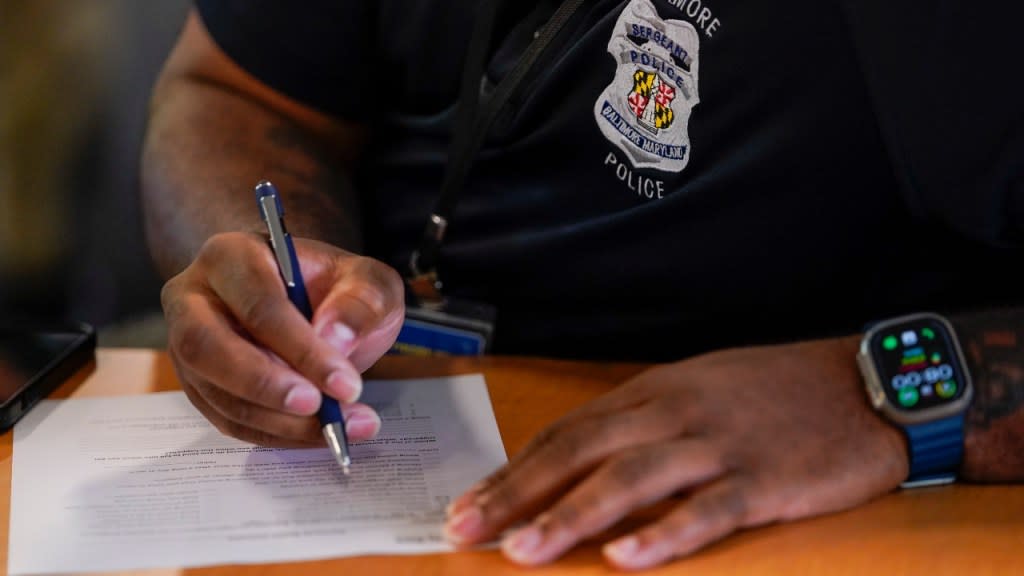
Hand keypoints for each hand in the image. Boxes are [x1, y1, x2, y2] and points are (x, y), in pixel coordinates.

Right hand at [161, 232, 404, 446]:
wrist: (325, 311)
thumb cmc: (340, 290)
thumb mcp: (369, 282)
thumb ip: (362, 301)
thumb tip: (334, 338)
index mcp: (233, 256)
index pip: (258, 305)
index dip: (301, 349)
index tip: (345, 383)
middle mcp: (196, 298)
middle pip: (208, 347)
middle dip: (267, 386)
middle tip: (319, 408)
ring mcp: (190, 345)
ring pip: (216, 392)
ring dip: (278, 420)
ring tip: (337, 427)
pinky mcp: (200, 385)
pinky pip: (227, 419)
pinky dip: (275, 434)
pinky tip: (318, 434)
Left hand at [443, 336, 908, 568]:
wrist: (864, 384)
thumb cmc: (772, 393)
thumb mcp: (696, 391)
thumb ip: (640, 423)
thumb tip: (578, 460)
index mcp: (652, 394)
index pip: (566, 433)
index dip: (512, 470)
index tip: (469, 502)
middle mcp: (673, 414)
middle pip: (579, 453)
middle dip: (516, 493)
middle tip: (464, 529)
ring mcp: (718, 445)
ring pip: (630, 480)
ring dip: (569, 515)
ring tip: (521, 550)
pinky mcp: (765, 479)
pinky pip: (708, 509)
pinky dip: (664, 534)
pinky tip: (625, 558)